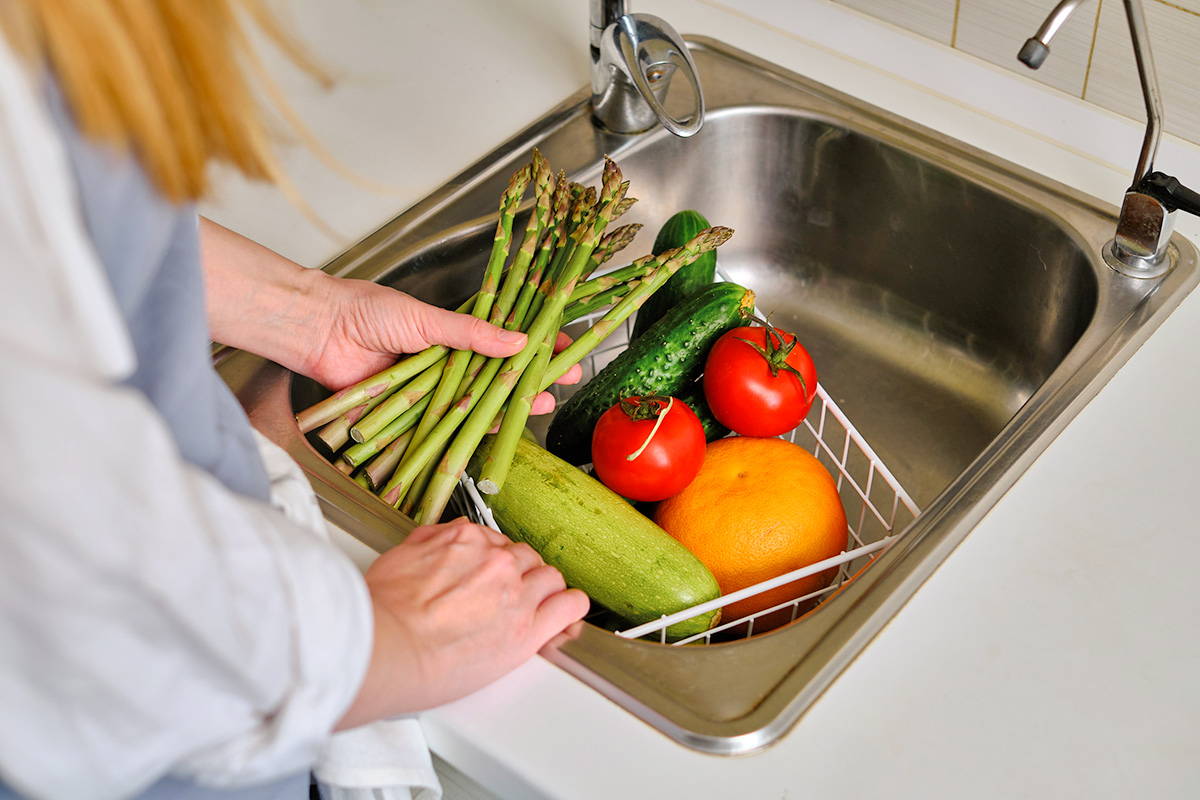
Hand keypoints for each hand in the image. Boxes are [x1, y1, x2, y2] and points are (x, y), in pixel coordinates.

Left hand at [199, 219, 580, 412]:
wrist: (317, 331)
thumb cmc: (364, 311)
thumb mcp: (425, 318)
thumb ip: (471, 333)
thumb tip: (517, 339)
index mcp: (452, 330)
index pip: (505, 337)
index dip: (536, 344)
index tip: (566, 348)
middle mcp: (447, 360)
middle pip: (498, 373)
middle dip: (533, 377)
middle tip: (565, 381)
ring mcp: (432, 388)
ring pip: (479, 401)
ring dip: (510, 405)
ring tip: (541, 404)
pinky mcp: (414, 413)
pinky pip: (448, 424)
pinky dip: (472, 428)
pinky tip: (499, 427)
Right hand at [336, 518, 589, 727]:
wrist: (387, 648)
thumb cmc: (383, 613)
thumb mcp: (398, 557)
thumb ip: (428, 544)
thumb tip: (442, 539)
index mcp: (466, 540)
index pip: (497, 543)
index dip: (496, 564)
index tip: (491, 577)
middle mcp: (496, 561)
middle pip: (525, 560)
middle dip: (519, 576)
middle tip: (507, 596)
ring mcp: (515, 594)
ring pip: (550, 579)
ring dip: (545, 591)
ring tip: (536, 608)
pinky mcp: (528, 630)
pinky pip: (569, 607)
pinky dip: (572, 609)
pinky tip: (568, 615)